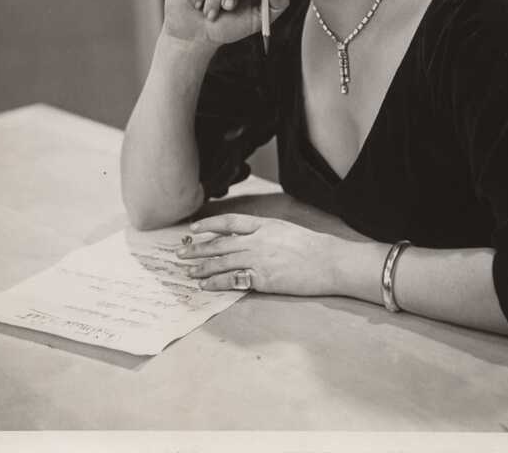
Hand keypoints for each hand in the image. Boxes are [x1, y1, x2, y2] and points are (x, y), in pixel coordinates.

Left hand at [175, 214, 339, 295]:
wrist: (328, 261)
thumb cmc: (311, 246)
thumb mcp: (285, 229)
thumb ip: (263, 232)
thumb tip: (243, 236)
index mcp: (263, 225)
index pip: (229, 221)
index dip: (208, 225)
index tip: (193, 230)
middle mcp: (257, 240)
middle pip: (220, 243)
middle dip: (197, 249)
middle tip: (180, 254)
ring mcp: (259, 259)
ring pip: (222, 262)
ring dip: (202, 267)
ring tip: (188, 272)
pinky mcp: (263, 279)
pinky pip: (233, 280)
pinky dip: (216, 282)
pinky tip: (206, 285)